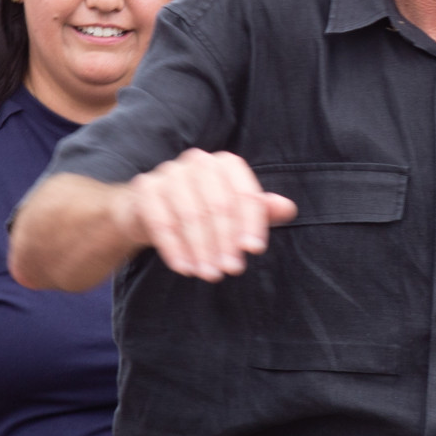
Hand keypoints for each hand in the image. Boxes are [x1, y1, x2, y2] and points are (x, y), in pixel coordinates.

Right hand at [114, 148, 296, 280]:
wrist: (149, 209)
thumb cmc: (202, 208)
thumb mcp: (235, 210)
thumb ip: (262, 210)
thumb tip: (288, 208)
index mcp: (226, 164)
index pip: (245, 194)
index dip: (252, 224)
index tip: (253, 250)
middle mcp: (199, 161)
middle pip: (218, 206)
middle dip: (225, 242)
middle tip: (230, 269)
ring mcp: (170, 172)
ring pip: (190, 216)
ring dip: (201, 250)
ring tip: (208, 274)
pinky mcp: (146, 188)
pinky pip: (162, 222)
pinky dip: (175, 249)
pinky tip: (184, 268)